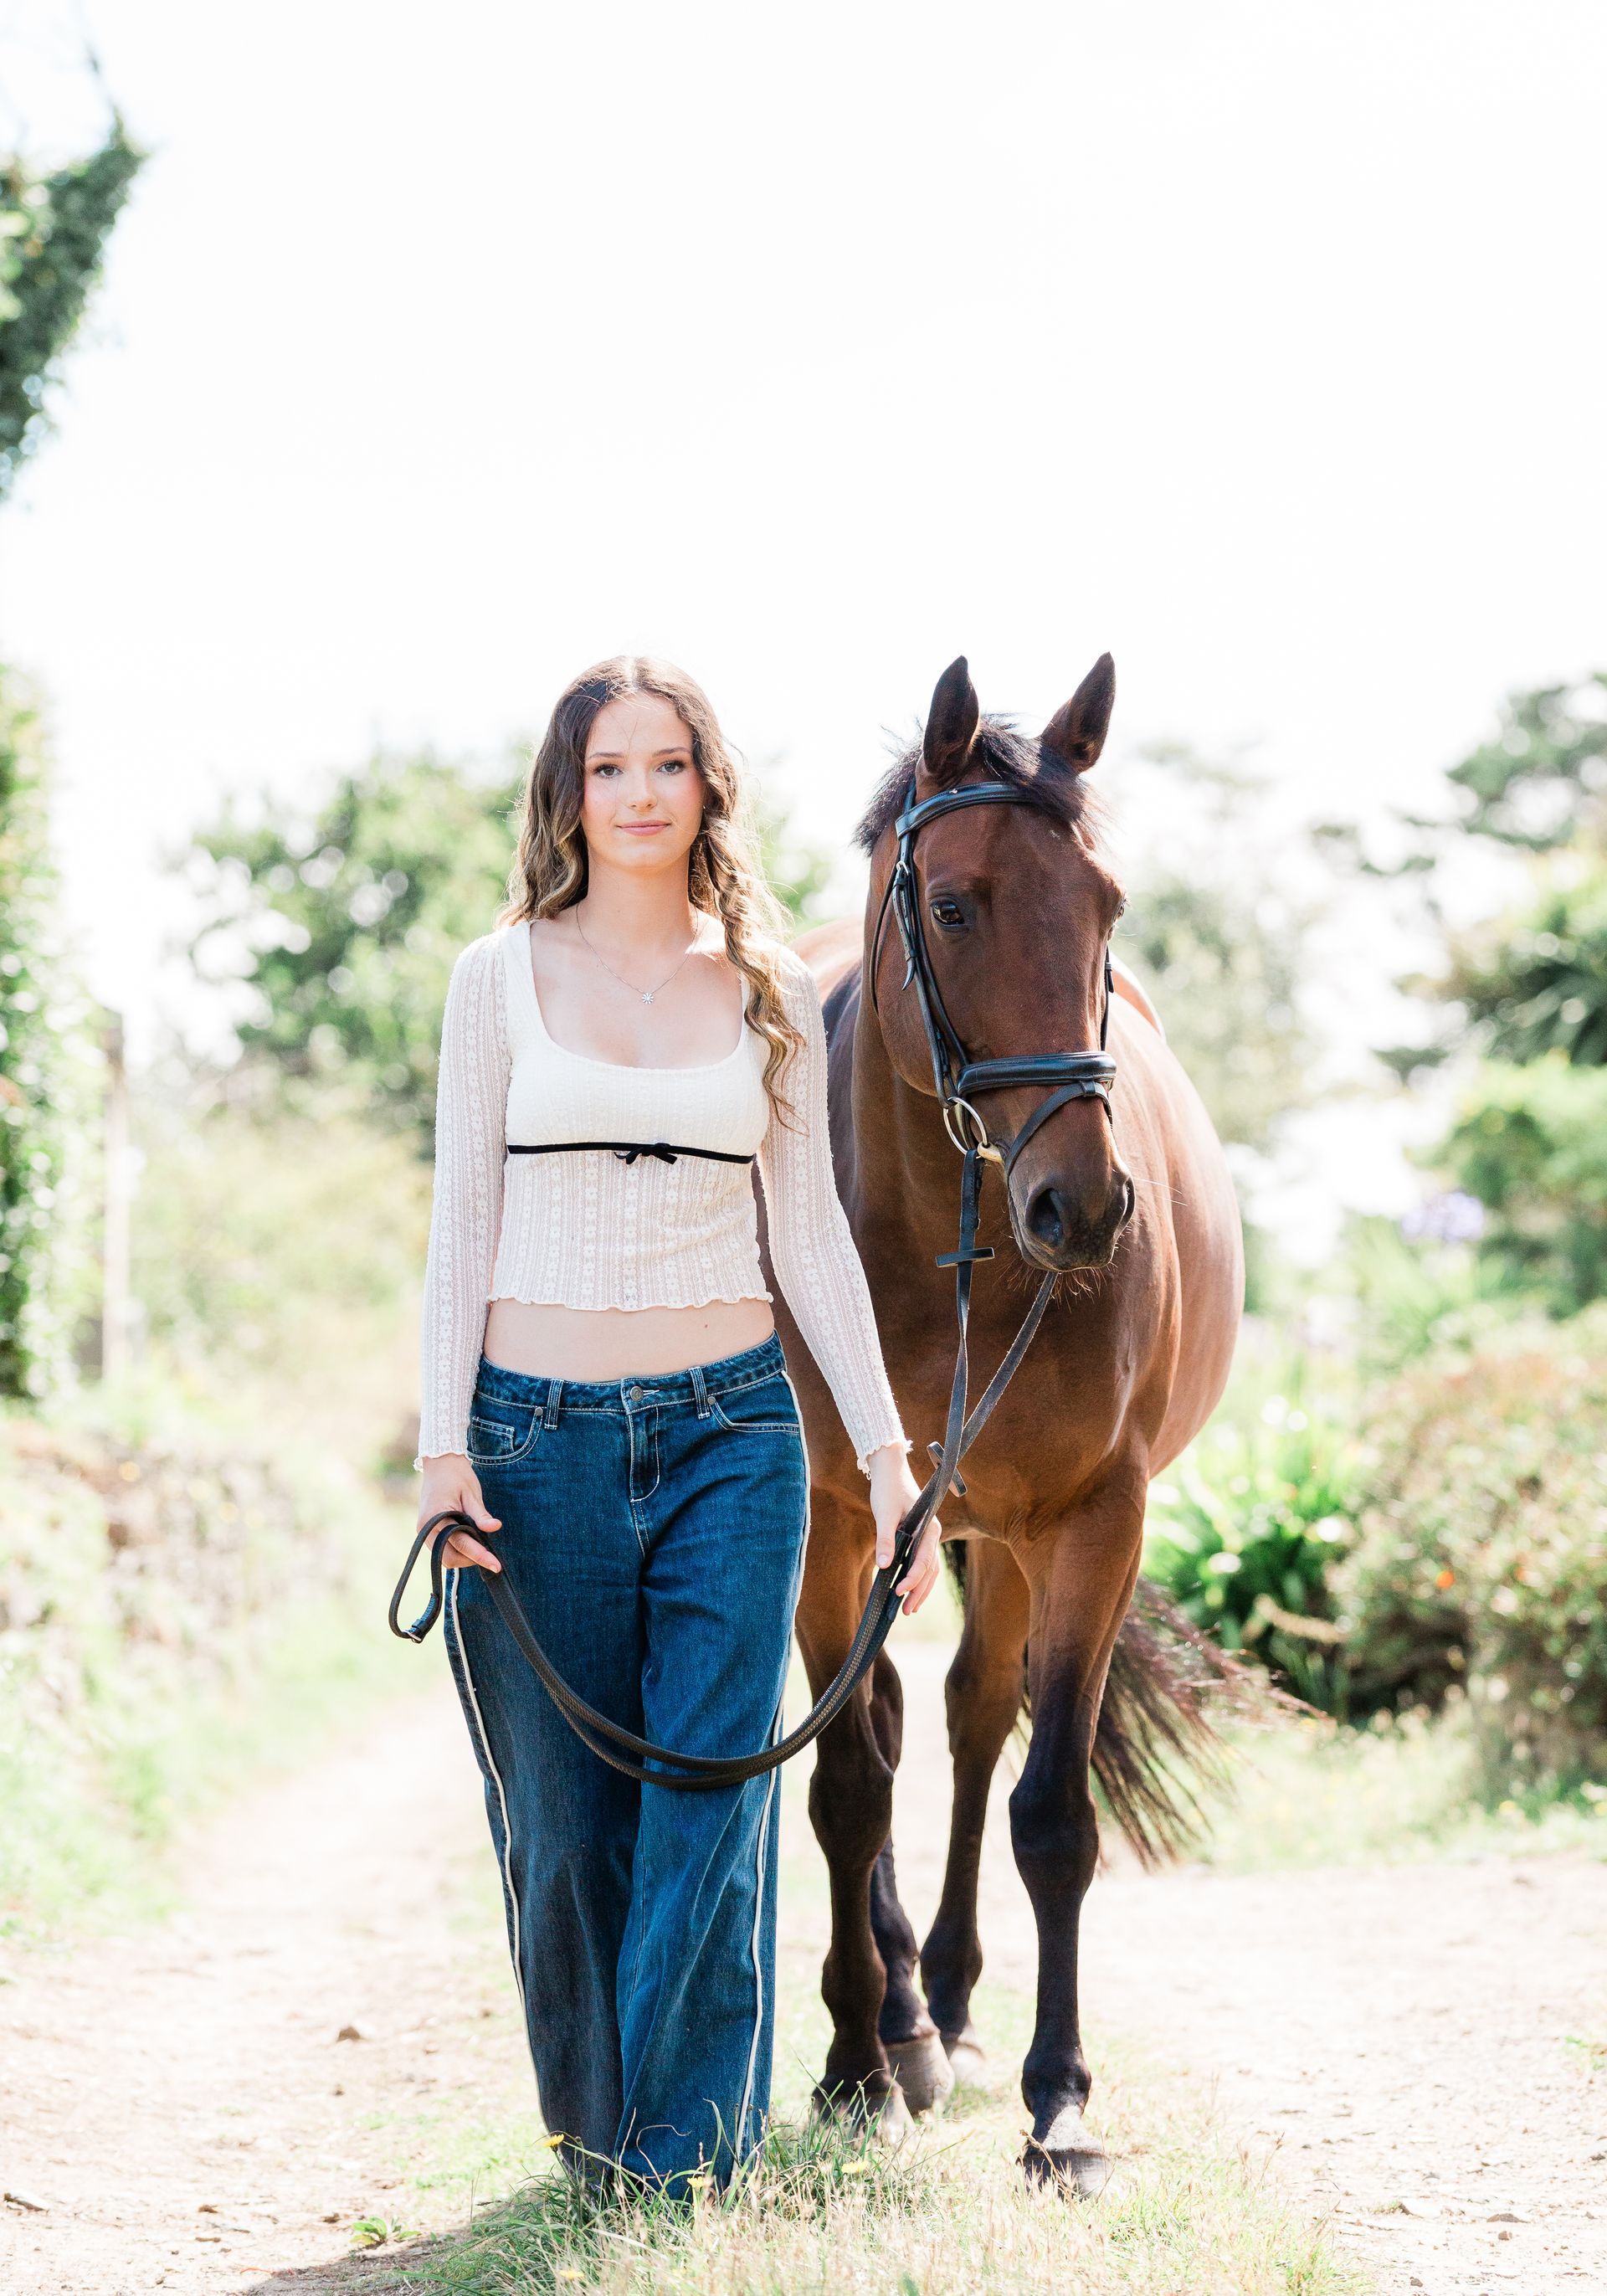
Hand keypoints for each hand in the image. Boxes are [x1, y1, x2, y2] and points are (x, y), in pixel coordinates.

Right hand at [418, 1456, 502, 1572]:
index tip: (496, 1565)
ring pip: (444, 1557)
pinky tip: (470, 1540)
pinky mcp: (426, 1532)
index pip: (461, 1543)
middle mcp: (426, 1528)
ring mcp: (424, 1531)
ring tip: (480, 1545)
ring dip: (463, 1556)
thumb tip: (495, 1527)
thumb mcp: (471, 1493)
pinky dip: (456, 1550)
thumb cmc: (456, 1476)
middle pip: (449, 1558)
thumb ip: (481, 1514)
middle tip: (490, 1555)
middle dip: (470, 1559)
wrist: (439, 1463)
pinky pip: (441, 1549)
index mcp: (436, 1517)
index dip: (480, 1556)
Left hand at [868, 1444, 942, 1615]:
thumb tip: (885, 1566)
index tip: (898, 1592)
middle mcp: (932, 1533)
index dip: (912, 1579)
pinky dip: (917, 1578)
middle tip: (906, 1611)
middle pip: (930, 1569)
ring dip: (920, 1589)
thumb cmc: (888, 1489)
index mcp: (929, 1527)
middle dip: (919, 1591)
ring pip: (929, 1569)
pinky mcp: (918, 1537)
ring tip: (908, 1608)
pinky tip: (907, 1590)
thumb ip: (885, 1539)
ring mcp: (927, 1536)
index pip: (924, 1560)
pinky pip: (922, 1562)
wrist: (890, 1470)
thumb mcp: (884, 1513)